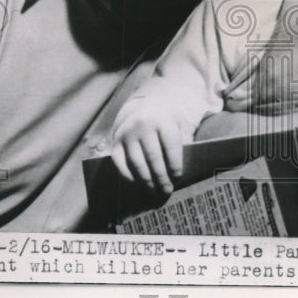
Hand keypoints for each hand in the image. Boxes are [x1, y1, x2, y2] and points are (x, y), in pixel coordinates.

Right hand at [110, 75, 197, 193]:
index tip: (177, 178)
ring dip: (146, 181)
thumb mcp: (178, 124)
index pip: (170, 147)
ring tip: (154, 191)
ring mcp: (128, 133)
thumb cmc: (167, 120)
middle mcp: (143, 125)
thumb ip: (181, 142)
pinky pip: (120, 163)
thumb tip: (180, 171)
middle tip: (166, 191)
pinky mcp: (116, 142)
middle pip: (153, 158)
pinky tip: (138, 183)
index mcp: (163, 120)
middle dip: (161, 177)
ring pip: (137, 163)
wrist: (146, 106)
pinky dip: (128, 176)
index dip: (174, 165)